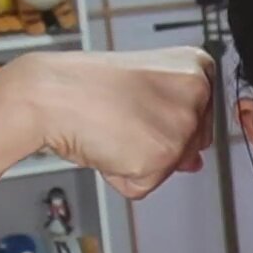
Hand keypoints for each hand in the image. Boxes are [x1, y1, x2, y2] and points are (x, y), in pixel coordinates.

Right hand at [0, 49, 213, 199]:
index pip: (203, 117)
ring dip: (138, 161)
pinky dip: (123, 177)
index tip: (141, 105)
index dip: (166, 120)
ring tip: (114, 131)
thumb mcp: (143, 89)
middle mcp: (197, 93)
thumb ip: (177, 121)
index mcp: (196, 67)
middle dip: (157, 143)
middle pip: (191, 145)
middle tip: (123, 118)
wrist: (49, 93)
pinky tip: (108, 147)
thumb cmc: (86, 84)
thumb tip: (195, 162)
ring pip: (169, 167)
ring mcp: (182, 126)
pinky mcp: (162, 157)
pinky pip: (146, 185)